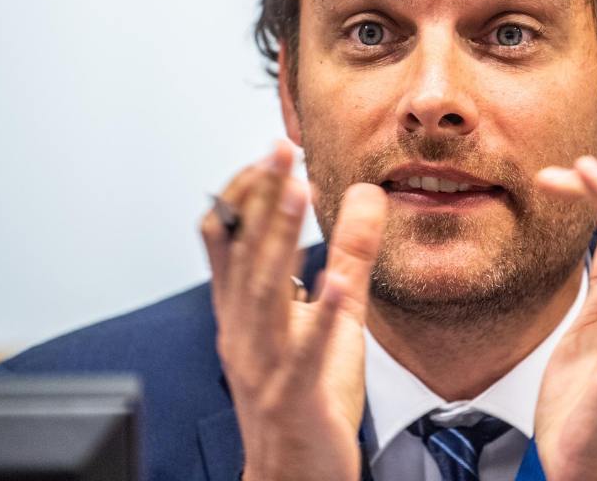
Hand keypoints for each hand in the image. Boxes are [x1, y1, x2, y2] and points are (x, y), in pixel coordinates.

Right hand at [200, 141, 387, 480]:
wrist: (292, 480)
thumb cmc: (305, 401)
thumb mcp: (330, 320)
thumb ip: (348, 259)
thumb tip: (368, 196)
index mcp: (245, 313)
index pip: (228, 241)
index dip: (244, 195)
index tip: (271, 154)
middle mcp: (245, 333)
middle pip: (245, 255)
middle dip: (259, 199)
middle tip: (278, 148)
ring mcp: (265, 366)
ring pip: (264, 294)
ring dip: (278, 240)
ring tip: (295, 192)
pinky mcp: (295, 397)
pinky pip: (304, 355)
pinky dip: (321, 317)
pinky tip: (338, 286)